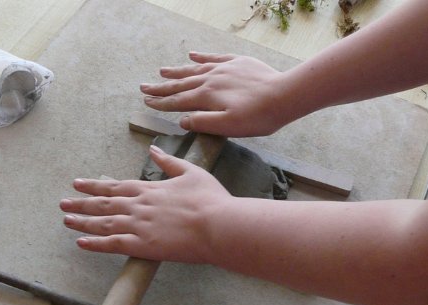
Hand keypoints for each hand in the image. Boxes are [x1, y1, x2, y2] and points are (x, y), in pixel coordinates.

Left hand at [59, 146, 231, 262]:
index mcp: (149, 189)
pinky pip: (112, 244)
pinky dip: (95, 243)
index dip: (94, 186)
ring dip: (83, 221)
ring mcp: (138, 226)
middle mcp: (138, 206)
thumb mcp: (190, 172)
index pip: (115, 186)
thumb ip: (169, 162)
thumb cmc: (210, 200)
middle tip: (63, 203)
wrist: (218, 225)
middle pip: (103, 204)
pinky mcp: (143, 246)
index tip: (78, 184)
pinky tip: (81, 242)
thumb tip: (153, 149)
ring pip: (103, 223)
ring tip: (66, 220)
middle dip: (81, 203)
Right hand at [141, 52, 293, 136]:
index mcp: (207, 97)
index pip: (178, 101)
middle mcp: (211, 79)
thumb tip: (182, 120)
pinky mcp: (237, 62)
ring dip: (177, 71)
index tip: (147, 103)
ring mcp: (224, 68)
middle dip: (161, 87)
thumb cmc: (258, 117)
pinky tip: (192, 54)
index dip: (161, 103)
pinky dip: (201, 56)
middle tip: (143, 87)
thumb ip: (202, 123)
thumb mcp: (227, 127)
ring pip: (194, 69)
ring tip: (162, 71)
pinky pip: (214, 57)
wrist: (284, 95)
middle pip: (181, 84)